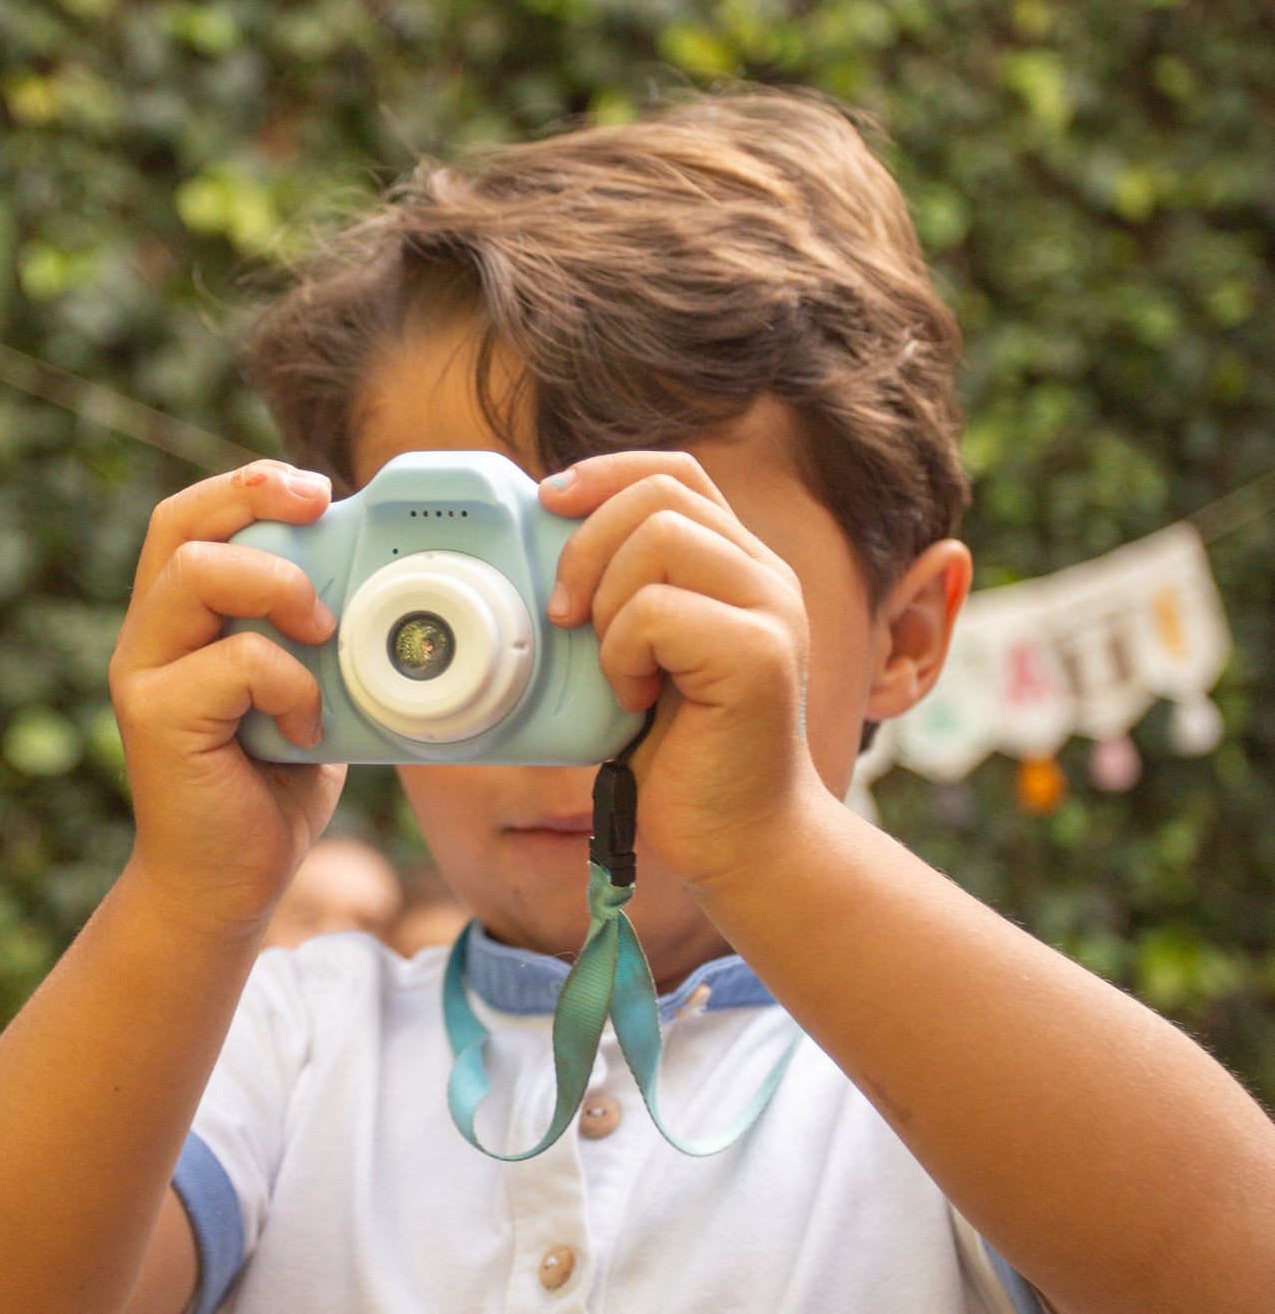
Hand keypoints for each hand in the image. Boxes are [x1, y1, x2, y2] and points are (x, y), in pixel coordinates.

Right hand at [109, 461, 347, 940]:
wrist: (225, 890)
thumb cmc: (268, 793)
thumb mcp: (306, 699)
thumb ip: (320, 646)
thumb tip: (393, 593)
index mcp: (179, 624)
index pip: (191, 520)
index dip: (247, 485)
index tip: (318, 490)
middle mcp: (149, 639)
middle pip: (178, 525)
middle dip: (253, 496)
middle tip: (321, 509)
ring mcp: (145, 676)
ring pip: (195, 575)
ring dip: (277, 586)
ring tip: (324, 630)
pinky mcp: (158, 720)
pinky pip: (232, 663)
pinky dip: (289, 682)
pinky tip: (310, 728)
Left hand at [540, 452, 826, 892]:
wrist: (740, 840)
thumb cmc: (685, 761)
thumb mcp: (642, 661)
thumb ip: (622, 598)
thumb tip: (543, 545)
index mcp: (738, 570)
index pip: (674, 474)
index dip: (605, 473)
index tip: (549, 502)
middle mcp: (764, 578)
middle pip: (659, 494)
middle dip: (586, 545)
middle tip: (565, 617)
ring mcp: (770, 611)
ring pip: (658, 540)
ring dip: (608, 606)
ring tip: (618, 672)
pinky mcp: (760, 655)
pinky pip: (657, 611)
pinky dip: (623, 655)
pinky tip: (636, 701)